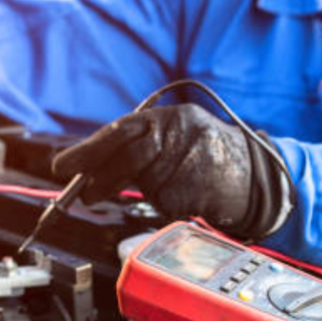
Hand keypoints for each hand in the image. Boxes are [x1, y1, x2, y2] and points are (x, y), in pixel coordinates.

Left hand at [52, 103, 290, 239]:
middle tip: (84, 194)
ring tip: (159, 187)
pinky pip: (165, 202)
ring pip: (145, 183)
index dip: (87, 149)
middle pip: (126, 157)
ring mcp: (190, 160)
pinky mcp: (197, 188)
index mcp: (170, 116)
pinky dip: (168, 203)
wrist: (259, 174)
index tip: (62, 166)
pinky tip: (188, 194)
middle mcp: (179, 132)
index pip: (119, 131)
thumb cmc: (209, 155)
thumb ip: (140, 143)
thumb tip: (90, 164)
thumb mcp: (176, 135)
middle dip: (100, 178)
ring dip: (141, 191)